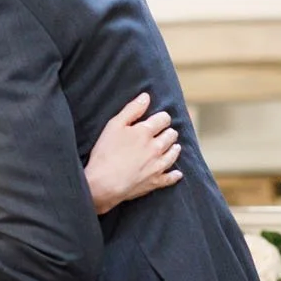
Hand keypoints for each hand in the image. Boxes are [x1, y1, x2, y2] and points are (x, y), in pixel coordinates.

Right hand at [84, 93, 182, 213]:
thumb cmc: (105, 152)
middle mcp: (156, 148)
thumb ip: (132, 109)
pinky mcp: (155, 182)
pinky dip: (174, 175)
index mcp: (145, 132)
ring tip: (173, 146)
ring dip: (174, 148)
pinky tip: (177, 173)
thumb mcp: (114, 125)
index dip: (162, 117)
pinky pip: (170, 178)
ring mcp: (157, 166)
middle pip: (171, 135)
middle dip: (168, 132)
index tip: (160, 119)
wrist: (103, 183)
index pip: (163, 119)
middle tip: (165, 132)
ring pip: (173, 154)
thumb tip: (146, 97)